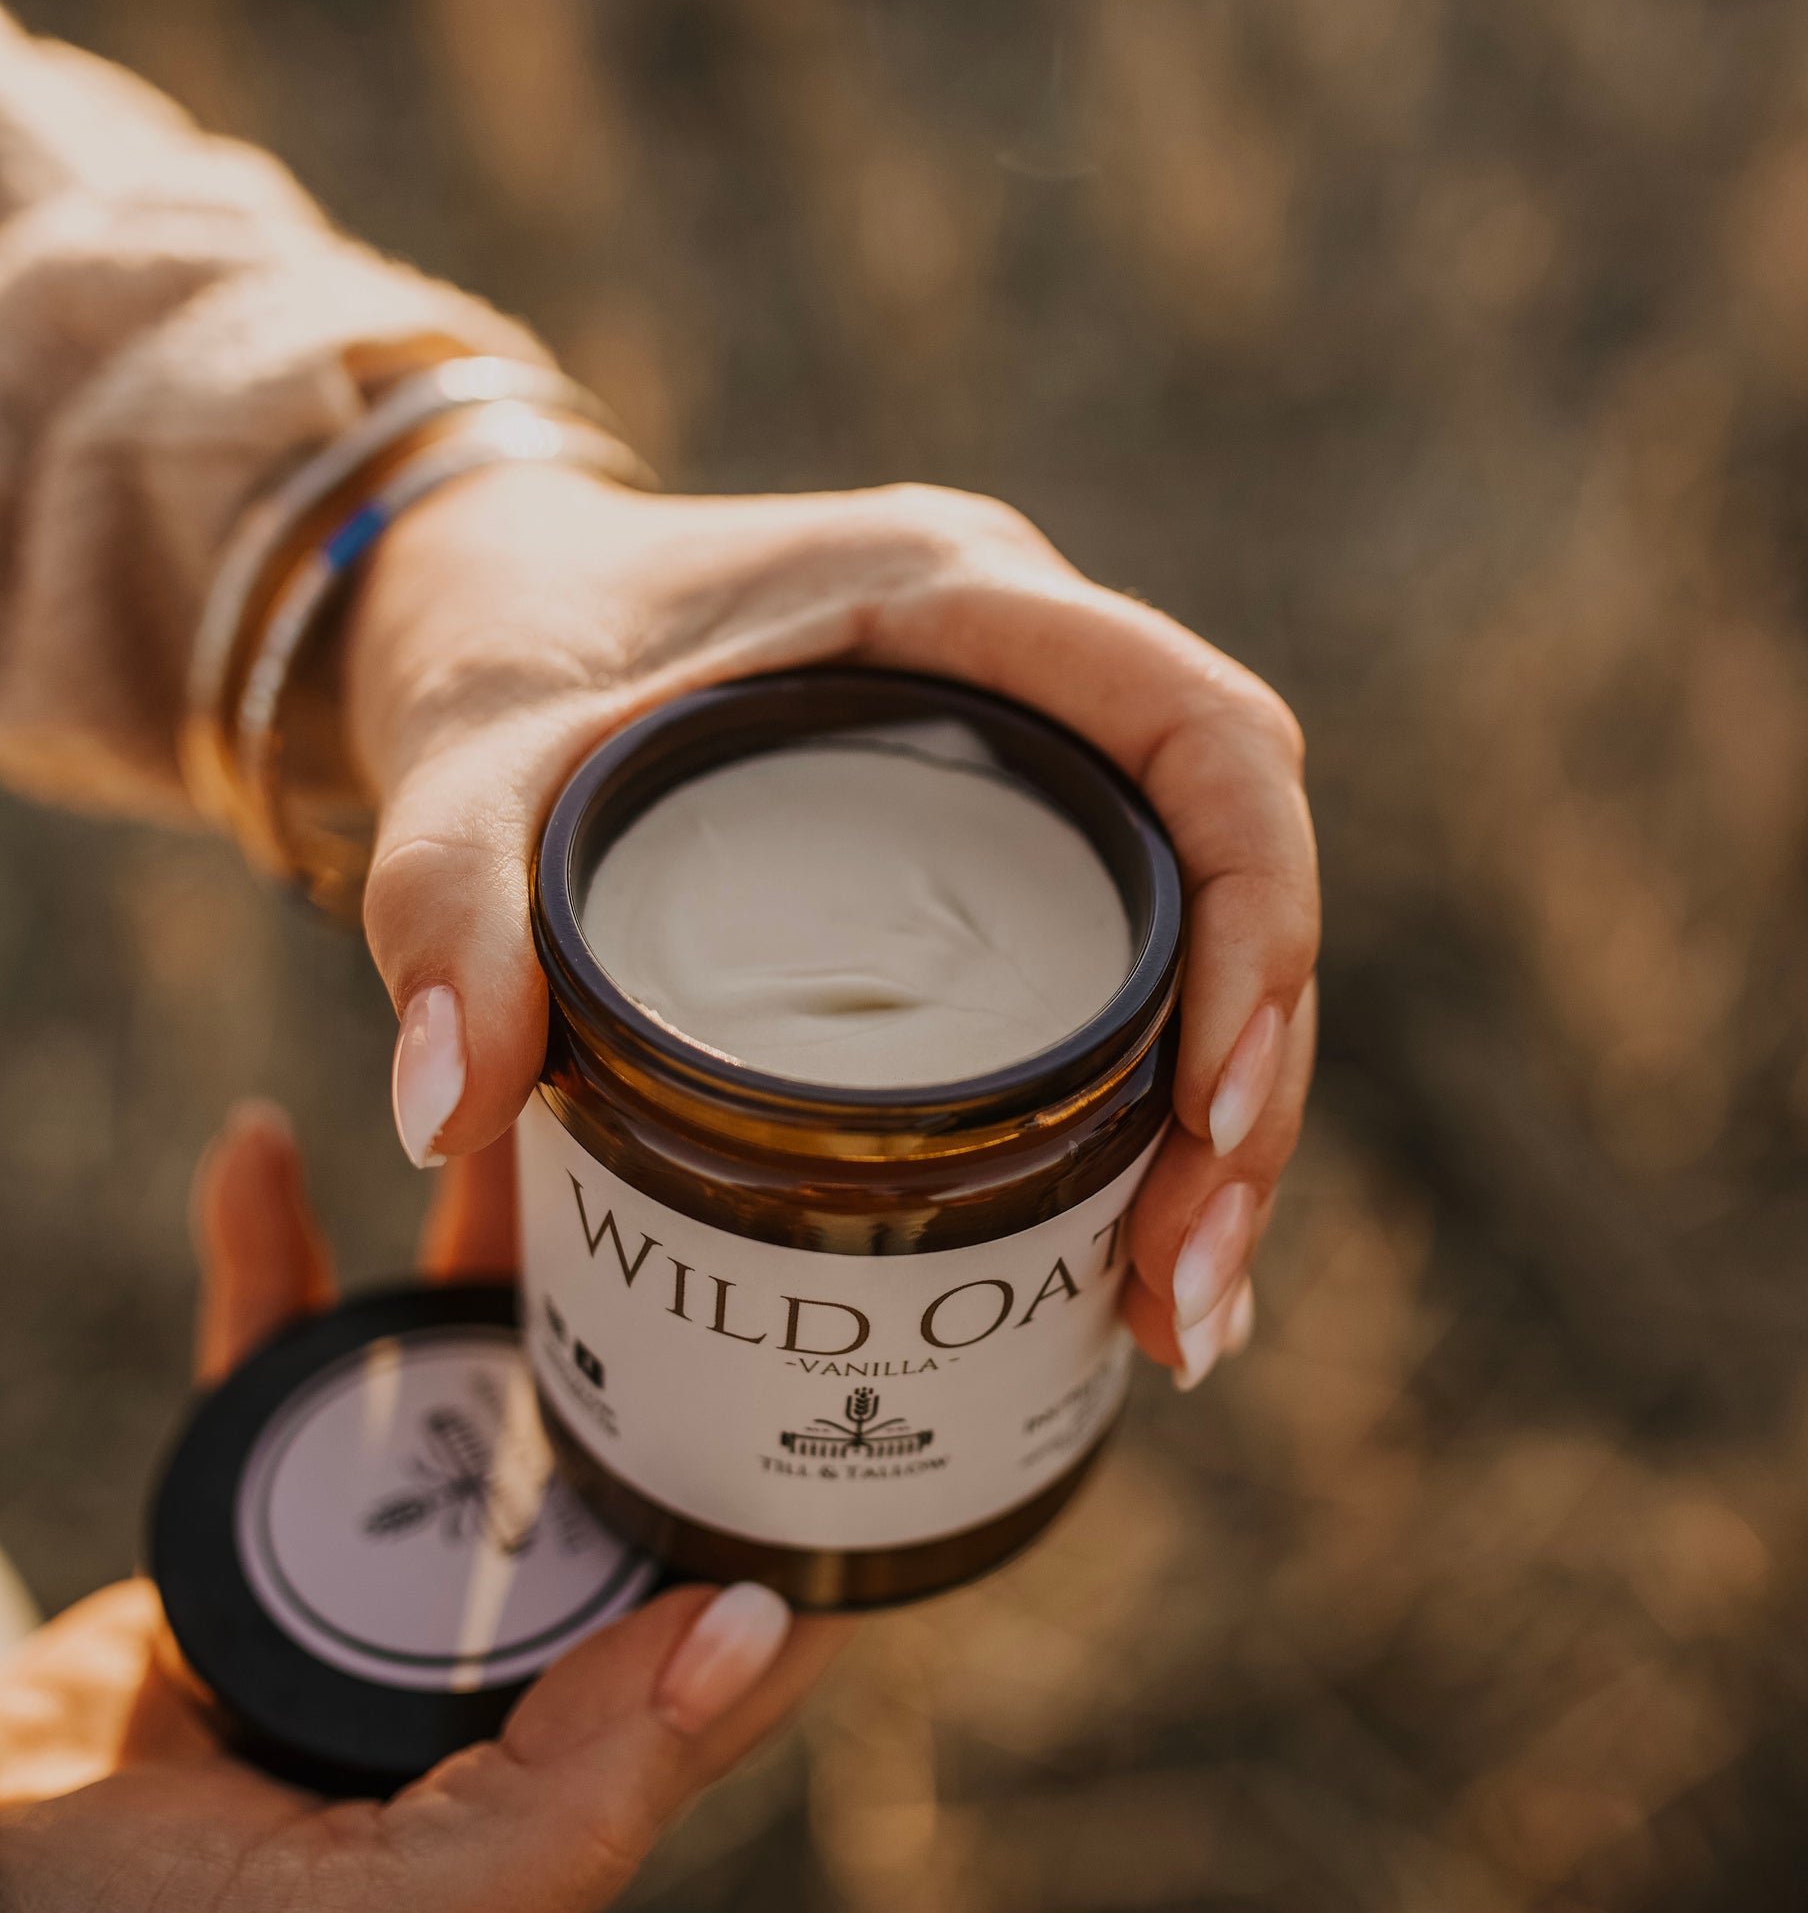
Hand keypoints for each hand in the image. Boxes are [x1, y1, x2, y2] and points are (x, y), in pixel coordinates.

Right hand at [0, 1105, 843, 1912]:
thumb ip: (577, 1802)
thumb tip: (756, 1631)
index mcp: (560, 1772)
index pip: (727, 1620)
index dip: (794, 1501)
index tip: (837, 1357)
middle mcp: (488, 1665)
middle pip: (602, 1455)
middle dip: (646, 1321)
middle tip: (682, 1165)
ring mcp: (372, 1584)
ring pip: (455, 1380)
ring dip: (479, 1248)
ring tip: (514, 1102)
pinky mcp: (247, 1529)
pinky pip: (274, 1360)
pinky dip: (269, 1256)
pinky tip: (263, 1148)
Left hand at [347, 468, 1318, 1383]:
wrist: (479, 593)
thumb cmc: (498, 644)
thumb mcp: (461, 765)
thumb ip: (444, 908)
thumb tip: (446, 1114)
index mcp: (960, 597)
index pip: (1206, 736)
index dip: (1258, 916)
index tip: (1209, 1112)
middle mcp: (1034, 671)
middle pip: (1236, 869)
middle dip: (1246, 1090)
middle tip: (1180, 1287)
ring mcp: (1031, 759)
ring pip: (1205, 937)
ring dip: (1218, 1130)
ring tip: (1166, 1318)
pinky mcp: (1002, 845)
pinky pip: (1132, 966)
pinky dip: (1150, 1116)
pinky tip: (1130, 1263)